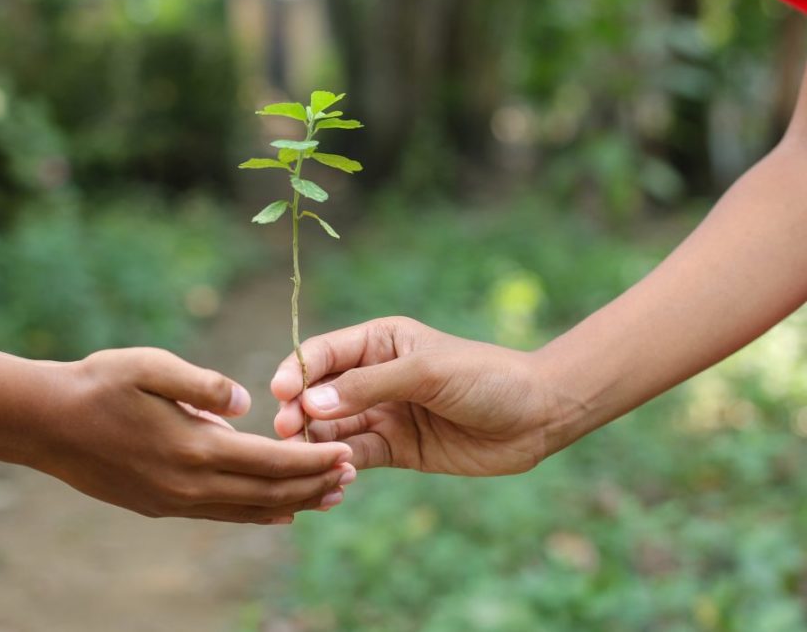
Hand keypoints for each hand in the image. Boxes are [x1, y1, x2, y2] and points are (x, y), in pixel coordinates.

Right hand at [31, 348, 355, 523]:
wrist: (44, 424)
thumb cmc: (97, 384)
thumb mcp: (151, 366)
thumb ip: (205, 384)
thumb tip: (248, 401)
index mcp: (194, 447)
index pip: (270, 461)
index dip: (312, 459)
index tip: (346, 453)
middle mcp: (189, 484)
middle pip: (267, 493)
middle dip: (312, 485)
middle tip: (351, 478)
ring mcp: (174, 500)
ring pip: (247, 510)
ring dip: (290, 504)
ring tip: (326, 498)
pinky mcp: (160, 505)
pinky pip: (220, 515)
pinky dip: (255, 514)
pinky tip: (275, 513)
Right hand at [271, 317, 560, 475]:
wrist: (538, 417)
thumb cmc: (486, 378)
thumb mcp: (427, 373)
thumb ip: (369, 386)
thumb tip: (312, 403)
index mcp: (379, 342)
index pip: (323, 353)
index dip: (297, 372)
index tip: (280, 394)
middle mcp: (373, 376)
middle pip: (319, 393)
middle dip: (298, 411)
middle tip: (287, 432)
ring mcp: (383, 413)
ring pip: (333, 428)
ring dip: (316, 442)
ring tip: (308, 459)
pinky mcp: (396, 448)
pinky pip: (357, 455)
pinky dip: (342, 464)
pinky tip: (337, 475)